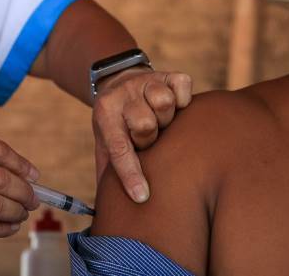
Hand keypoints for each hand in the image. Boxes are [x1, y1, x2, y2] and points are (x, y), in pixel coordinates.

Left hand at [92, 69, 193, 202]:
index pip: (118, 148)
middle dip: (150, 137)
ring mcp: (145, 81)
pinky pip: (182, 85)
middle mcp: (123, 95)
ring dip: (166, 116)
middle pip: (144, 123)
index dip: (130, 175)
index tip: (142, 197)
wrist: (119, 81)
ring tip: (162, 121)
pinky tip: (176, 105)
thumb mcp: (104, 145)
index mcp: (104, 115)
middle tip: (149, 138)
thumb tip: (108, 216)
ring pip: (163, 101)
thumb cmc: (117, 125)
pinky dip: (183, 98)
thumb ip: (109, 175)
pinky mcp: (166, 73)